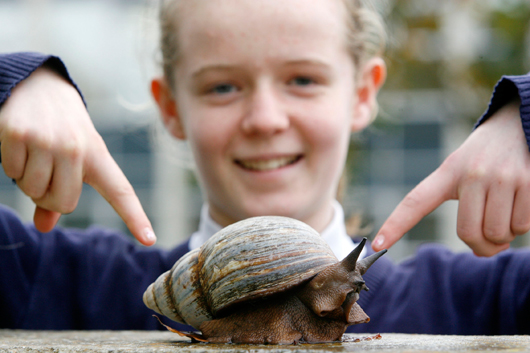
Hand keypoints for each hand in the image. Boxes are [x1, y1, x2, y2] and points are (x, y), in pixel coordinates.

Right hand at [0, 66, 155, 244]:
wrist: (37, 83)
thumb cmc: (60, 128)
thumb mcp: (73, 156)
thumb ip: (59, 193)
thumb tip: (44, 227)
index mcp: (98, 155)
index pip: (120, 191)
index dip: (135, 217)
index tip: (149, 239)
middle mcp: (77, 149)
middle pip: (64, 204)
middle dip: (48, 196)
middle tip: (46, 170)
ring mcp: (49, 141)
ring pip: (33, 191)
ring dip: (27, 179)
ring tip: (33, 152)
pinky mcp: (19, 134)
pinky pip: (11, 172)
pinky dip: (10, 164)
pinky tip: (18, 142)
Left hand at [373, 99, 528, 255]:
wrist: (523, 120)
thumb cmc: (489, 155)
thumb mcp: (464, 169)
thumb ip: (466, 206)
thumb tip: (482, 249)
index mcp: (448, 173)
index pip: (416, 201)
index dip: (395, 224)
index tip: (376, 244)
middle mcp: (471, 174)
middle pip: (469, 235)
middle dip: (482, 247)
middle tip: (491, 242)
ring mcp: (500, 176)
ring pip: (498, 234)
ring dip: (506, 236)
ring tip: (507, 212)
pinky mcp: (528, 180)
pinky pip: (523, 224)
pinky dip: (523, 225)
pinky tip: (522, 204)